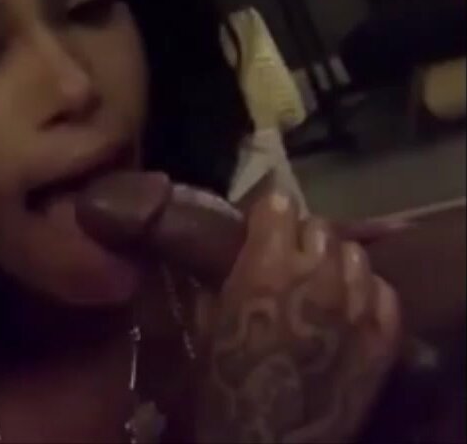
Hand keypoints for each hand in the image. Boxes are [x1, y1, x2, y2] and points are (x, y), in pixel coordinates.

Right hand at [196, 192, 400, 443]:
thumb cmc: (227, 388)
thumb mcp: (208, 325)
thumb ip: (222, 280)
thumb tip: (226, 257)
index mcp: (268, 265)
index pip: (280, 204)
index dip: (270, 217)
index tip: (263, 231)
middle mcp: (317, 274)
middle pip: (320, 227)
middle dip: (303, 240)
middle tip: (292, 263)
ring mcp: (356, 305)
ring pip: (355, 255)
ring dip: (336, 265)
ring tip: (325, 286)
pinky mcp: (384, 336)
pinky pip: (384, 292)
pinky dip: (367, 296)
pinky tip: (351, 312)